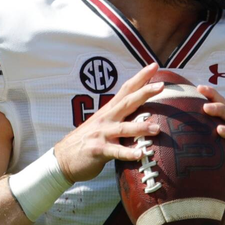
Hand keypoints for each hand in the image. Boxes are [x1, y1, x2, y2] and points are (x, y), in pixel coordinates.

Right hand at [53, 63, 164, 181]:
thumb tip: (139, 113)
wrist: (63, 158)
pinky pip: (116, 152)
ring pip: (123, 128)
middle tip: (161, 86)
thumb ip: (119, 118)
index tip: (154, 66)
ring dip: (140, 127)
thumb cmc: (87, 141)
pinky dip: (128, 153)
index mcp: (109, 111)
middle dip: (144, 93)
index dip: (140, 77)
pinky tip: (140, 154)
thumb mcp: (102, 124)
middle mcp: (106, 119)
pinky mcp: (98, 150)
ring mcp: (101, 134)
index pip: (126, 90)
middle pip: (127, 102)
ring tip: (157, 129)